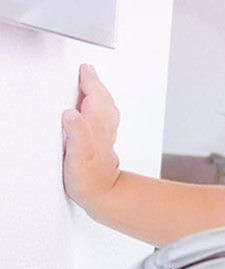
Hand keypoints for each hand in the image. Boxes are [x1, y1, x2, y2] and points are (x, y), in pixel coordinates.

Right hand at [62, 63, 121, 211]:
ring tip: (95, 87)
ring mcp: (105, 140)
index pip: (93, 98)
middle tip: (89, 72)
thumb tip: (71, 113)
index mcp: (95, 128)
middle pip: (103, 102)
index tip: (85, 69)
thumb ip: (76, 132)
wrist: (105, 198)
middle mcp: (103, 132)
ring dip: (101, 96)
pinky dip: (102, 111)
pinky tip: (98, 116)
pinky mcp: (104, 149)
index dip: (89, 82)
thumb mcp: (77, 155)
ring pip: (107, 111)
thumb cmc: (90, 180)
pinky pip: (106, 123)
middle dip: (96, 85)